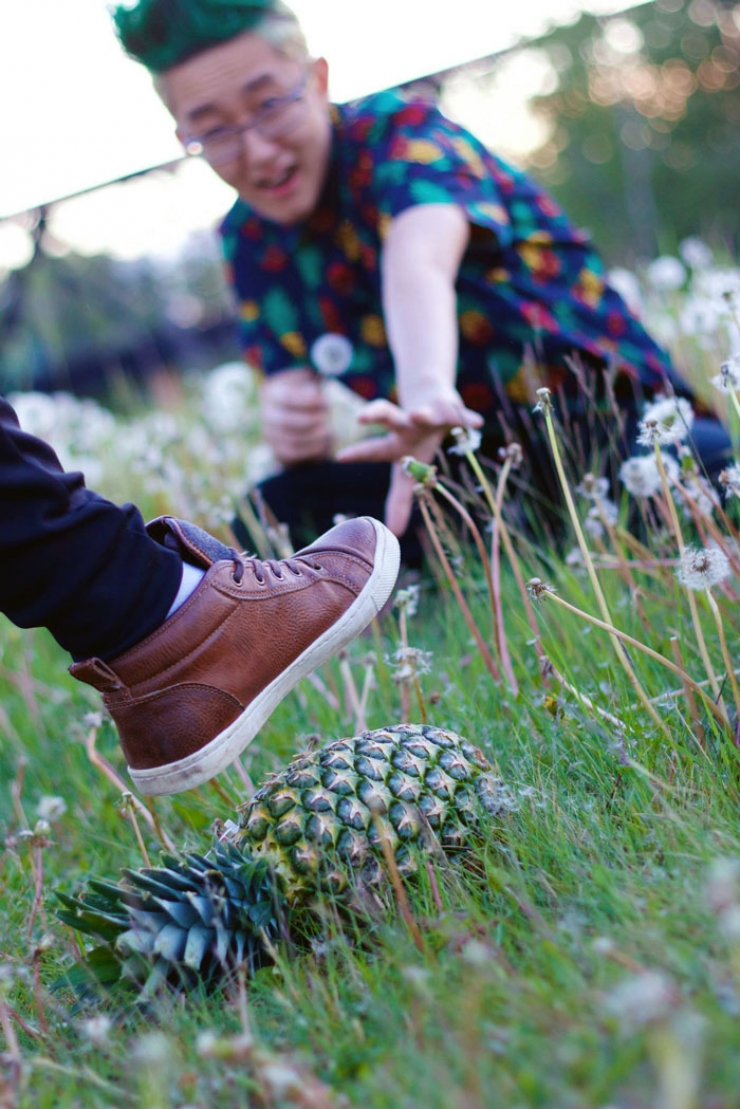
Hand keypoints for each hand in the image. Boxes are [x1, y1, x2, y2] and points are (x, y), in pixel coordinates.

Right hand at [260, 367, 332, 464]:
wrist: (303, 420)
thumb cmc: (309, 396)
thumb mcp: (309, 382)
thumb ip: (312, 380)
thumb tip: (320, 377)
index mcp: (271, 390)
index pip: (286, 396)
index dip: (308, 400)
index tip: (325, 402)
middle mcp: (266, 412)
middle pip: (287, 420)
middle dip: (311, 420)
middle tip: (327, 419)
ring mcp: (269, 433)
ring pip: (290, 438)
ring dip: (312, 436)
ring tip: (327, 431)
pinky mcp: (277, 450)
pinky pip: (292, 453)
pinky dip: (310, 449)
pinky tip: (323, 443)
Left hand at [337, 395, 482, 535]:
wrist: (434, 399)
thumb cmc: (417, 442)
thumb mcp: (408, 471)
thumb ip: (399, 501)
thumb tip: (393, 533)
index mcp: (395, 444)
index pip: (375, 450)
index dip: (359, 453)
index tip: (341, 456)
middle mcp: (407, 426)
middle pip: (388, 416)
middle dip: (376, 414)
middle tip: (360, 417)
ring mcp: (428, 414)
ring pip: (423, 412)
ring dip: (421, 414)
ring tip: (418, 415)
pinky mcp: (450, 406)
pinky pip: (459, 414)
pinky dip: (466, 418)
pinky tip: (477, 423)